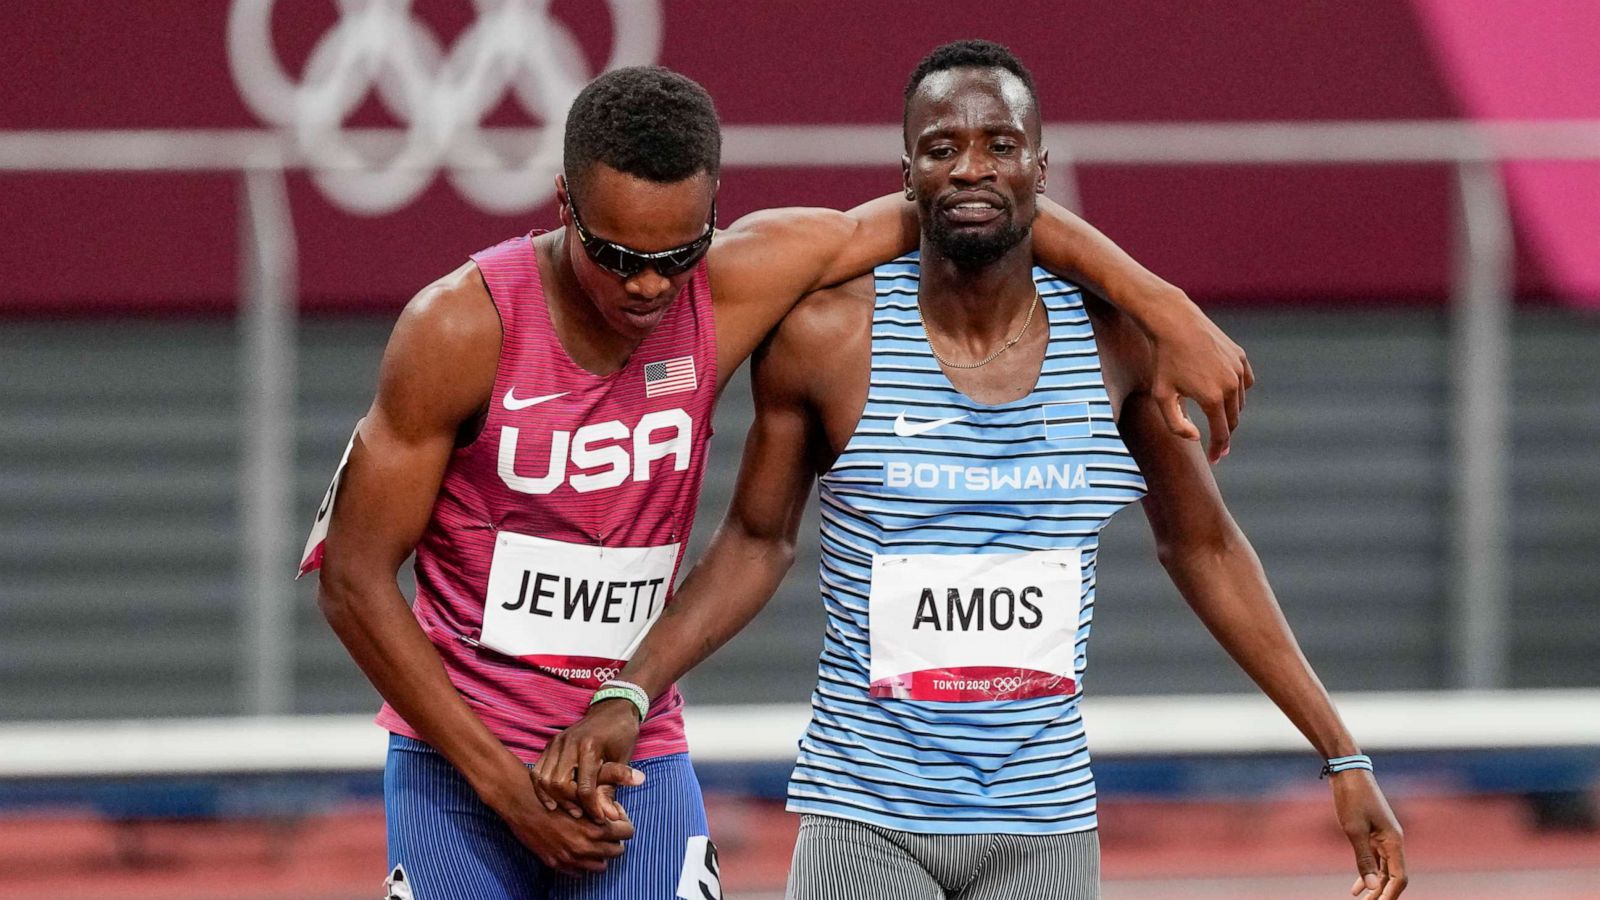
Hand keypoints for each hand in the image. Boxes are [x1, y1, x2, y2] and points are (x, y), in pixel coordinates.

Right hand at [482, 765, 637, 874]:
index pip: (627, 832)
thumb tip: (640, 778)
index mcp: (595, 828)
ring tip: (591, 833)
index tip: (613, 812)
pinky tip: (577, 842)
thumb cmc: (552, 788)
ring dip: (600, 851)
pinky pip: (579, 872)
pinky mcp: (555, 863)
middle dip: (614, 837)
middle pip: (617, 850)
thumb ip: (611, 787)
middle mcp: (584, 847)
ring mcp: (569, 858)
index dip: (623, 820)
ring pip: (600, 865)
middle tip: (604, 823)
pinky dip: (583, 860)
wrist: (519, 800)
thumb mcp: (584, 785)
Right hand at [533, 699, 644, 822]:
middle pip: (557, 784)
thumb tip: (611, 817)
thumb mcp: (622, 760)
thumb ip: (612, 789)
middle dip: (569, 803)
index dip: (592, 808)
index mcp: (589, 746)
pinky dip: (542, 788)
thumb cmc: (621, 735)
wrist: (613, 709)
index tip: (600, 819)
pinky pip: (537, 771)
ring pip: (543, 778)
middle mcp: (568, 743)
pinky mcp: (550, 745)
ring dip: (553, 798)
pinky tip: (553, 801)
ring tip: (570, 809)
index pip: (585, 787)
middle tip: (582, 814)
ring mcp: (556, 742)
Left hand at [1144, 295, 1252, 463]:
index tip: (1214, 459)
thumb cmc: (1163, 361)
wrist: (1175, 323)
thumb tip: (1197, 437)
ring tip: (1217, 419)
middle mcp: (1230, 385)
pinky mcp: (1240, 357)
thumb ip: (1176, 424)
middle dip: (1225, 434)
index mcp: (1212, 398)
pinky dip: (1238, 392)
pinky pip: (1245, 382)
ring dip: (1229, 412)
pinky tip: (1227, 396)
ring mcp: (1238, 369)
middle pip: (1233, 419)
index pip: (1221, 433)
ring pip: (1239, 401)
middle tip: (1217, 445)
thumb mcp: (1161, 396)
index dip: (1218, 449)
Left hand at [1332, 770, 1407, 898]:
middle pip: (1393, 876)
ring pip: (1384, 869)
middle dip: (1382, 893)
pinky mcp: (1373, 832)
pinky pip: (1375, 858)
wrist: (1347, 771)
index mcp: (1393, 841)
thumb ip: (1364, 859)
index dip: (1391, 894)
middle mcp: (1393, 840)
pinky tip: (1356, 885)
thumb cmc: (1351, 798)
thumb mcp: (1353, 830)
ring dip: (1374, 885)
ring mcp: (1384, 836)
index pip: (1400, 877)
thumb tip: (1373, 887)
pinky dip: (1368, 871)